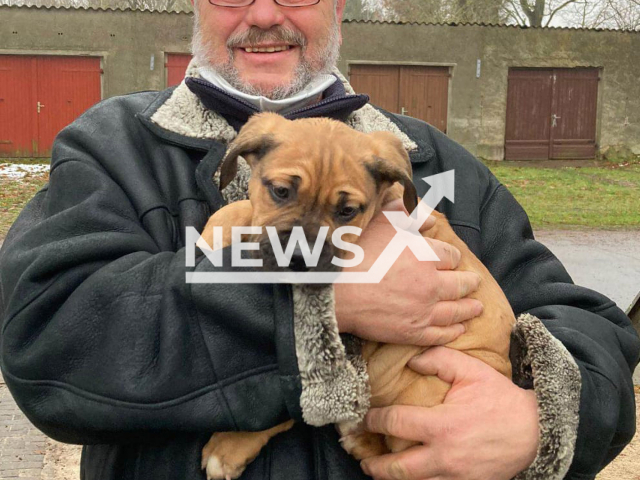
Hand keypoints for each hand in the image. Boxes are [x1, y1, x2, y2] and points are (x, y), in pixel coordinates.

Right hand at [335, 199, 482, 345]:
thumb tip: (428, 217)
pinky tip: (458, 329)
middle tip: (475, 283)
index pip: (451, 256)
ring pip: (456, 310)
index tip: (451, 260)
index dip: (452, 257)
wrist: (337, 293)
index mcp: (426, 256)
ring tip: (476, 307)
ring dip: (469, 308)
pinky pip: (441, 333)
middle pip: (461, 284)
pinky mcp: (414, 332)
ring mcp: (425, 311)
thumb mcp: (382, 223)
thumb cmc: (357, 255)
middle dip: (469, 282)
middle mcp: (432, 284)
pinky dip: (453, 331)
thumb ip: (407, 214)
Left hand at [361, 347, 539, 479]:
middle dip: (375, 465)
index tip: (367, 418)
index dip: (375, 420)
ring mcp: (456, 477)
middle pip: (398, 469)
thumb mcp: (471, 370)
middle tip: (363, 457)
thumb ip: (438, 359)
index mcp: (442, 425)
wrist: (535, 430)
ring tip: (379, 473)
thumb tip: (411, 360)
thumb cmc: (500, 398)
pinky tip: (409, 479)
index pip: (395, 424)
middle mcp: (445, 456)